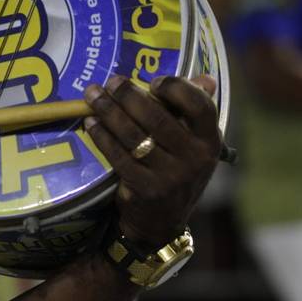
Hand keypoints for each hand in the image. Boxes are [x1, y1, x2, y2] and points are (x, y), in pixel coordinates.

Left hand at [83, 74, 221, 250]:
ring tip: (93, 96)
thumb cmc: (176, 171)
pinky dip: (102, 136)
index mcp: (210, 141)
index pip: (200, 106)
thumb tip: (205, 78)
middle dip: (129, 95)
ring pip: (134, 134)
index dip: (177, 88)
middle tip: (111, 82)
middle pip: (158, 117)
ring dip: (109, 111)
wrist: (162, 222)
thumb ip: (195, 111)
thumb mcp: (194, 145)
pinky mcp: (146, 189)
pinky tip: (91, 123)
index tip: (153, 81)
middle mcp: (195, 158)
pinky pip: (119, 155)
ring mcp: (171, 176)